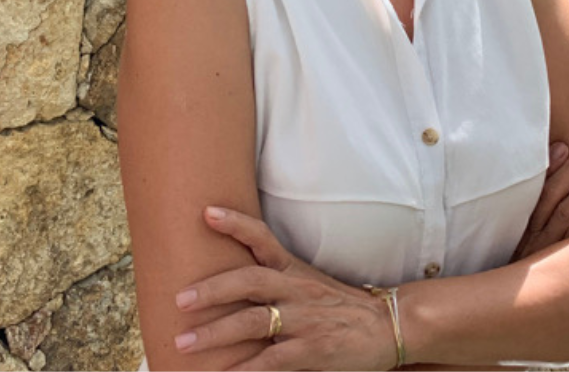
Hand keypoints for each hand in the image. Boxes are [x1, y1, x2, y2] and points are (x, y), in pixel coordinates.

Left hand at [174, 207, 397, 369]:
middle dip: (212, 289)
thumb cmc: (342, 305)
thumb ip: (276, 281)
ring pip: (253, 322)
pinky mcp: (311, 350)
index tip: (206, 213)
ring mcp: (303, 320)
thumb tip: (231, 280)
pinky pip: (271, 362)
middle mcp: (296, 290)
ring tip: (184, 344)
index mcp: (294, 270)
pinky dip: (245, 370)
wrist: (387, 325)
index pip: (262, 237)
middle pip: (249, 280)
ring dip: (215, 333)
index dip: (235, 223)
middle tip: (180, 299)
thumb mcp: (310, 283)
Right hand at [511, 141, 568, 260]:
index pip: (537, 192)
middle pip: (556, 201)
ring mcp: (549, 257)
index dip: (551, 169)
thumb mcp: (511, 240)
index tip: (563, 145)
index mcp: (520, 228)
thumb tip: (538, 170)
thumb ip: (524, 211)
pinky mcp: (563, 271)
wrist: (510, 313)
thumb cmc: (514, 271)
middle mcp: (533, 241)